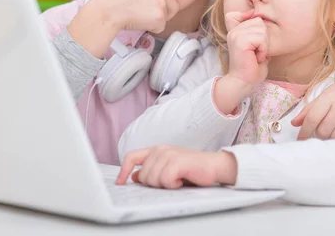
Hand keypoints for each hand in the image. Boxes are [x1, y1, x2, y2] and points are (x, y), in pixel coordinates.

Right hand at [67, 0, 202, 57]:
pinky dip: (151, 27)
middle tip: (143, 10)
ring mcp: (161, 3)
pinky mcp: (160, 17)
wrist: (107, 10)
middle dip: (163, 11)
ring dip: (155, 19)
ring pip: (167, 16)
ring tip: (139, 14)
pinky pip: (160, 26)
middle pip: (172, 5)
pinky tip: (139, 21)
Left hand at [115, 146, 236, 188]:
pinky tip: (182, 180)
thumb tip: (134, 177)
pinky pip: (165, 180)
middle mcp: (160, 150)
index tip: (120, 184)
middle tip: (170, 181)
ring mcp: (168, 154)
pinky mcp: (177, 161)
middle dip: (154, 184)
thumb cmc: (192, 170)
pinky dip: (173, 185)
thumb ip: (151, 170)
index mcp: (156, 150)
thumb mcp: (168, 169)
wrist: (214, 166)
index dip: (123, 171)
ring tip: (177, 180)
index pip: (131, 157)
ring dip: (165, 185)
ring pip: (153, 180)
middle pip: (143, 176)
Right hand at [224, 11, 268, 85]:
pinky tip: (256, 58)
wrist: (244, 82)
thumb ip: (257, 32)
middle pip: (259, 21)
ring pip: (262, 29)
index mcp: (235, 30)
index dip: (253, 19)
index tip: (254, 39)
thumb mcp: (256, 45)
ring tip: (256, 55)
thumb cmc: (252, 67)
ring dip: (264, 45)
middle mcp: (234, 30)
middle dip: (264, 38)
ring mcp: (235, 35)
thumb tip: (263, 19)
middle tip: (256, 51)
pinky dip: (263, 49)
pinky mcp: (240, 41)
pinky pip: (261, 38)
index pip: (246, 12)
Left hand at [291, 71, 334, 139]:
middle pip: (323, 130)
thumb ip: (309, 109)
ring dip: (330, 139)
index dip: (304, 131)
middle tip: (318, 135)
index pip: (313, 117)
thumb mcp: (325, 95)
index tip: (300, 139)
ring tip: (330, 134)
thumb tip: (294, 123)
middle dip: (317, 136)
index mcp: (329, 98)